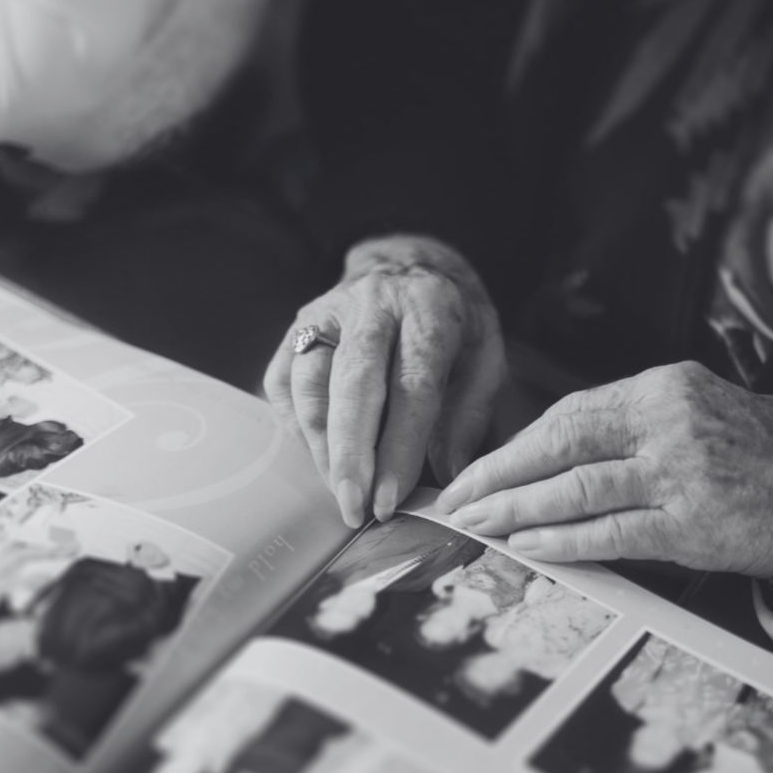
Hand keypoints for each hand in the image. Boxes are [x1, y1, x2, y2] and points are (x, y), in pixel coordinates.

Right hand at [265, 234, 504, 527]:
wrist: (413, 265)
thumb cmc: (454, 325)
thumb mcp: (488, 359)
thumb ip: (471, 414)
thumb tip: (449, 475)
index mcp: (429, 309)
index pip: (411, 388)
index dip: (398, 450)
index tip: (389, 501)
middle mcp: (373, 303)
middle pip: (353, 385)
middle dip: (350, 456)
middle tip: (353, 507)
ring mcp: (328, 311)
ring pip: (310, 384)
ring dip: (321, 448)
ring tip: (340, 492)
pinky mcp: (298, 326)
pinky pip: (284, 382)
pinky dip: (296, 427)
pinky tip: (317, 457)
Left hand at [437, 361, 772, 577]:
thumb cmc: (743, 447)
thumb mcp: (683, 411)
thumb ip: (620, 429)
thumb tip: (540, 460)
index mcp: (655, 390)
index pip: (566, 415)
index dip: (512, 446)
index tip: (474, 470)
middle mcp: (664, 422)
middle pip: (560, 443)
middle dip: (498, 475)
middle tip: (456, 500)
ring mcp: (679, 472)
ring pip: (578, 487)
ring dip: (518, 508)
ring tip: (479, 524)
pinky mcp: (693, 522)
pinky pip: (613, 531)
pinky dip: (565, 539)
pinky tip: (530, 544)